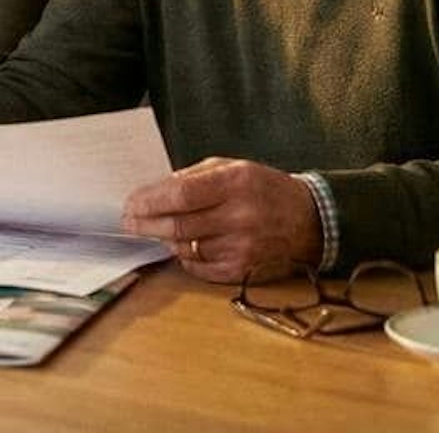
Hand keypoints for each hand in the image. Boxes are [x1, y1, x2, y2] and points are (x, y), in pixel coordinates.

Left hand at [119, 158, 323, 283]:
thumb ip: (193, 177)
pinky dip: (185, 257)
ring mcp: (242, 247)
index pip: (180, 195)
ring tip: (157, 230)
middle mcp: (240, 216)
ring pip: (186, 248)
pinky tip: (183, 246)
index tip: (130, 204)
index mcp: (235, 183)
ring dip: (165, 240)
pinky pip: (200, 268)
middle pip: (178, 225)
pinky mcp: (243, 270)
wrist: (310, 220)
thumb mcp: (233, 168)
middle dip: (145, 224)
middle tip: (129, 222)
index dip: (150, 201)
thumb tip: (154, 193)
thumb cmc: (264, 189)